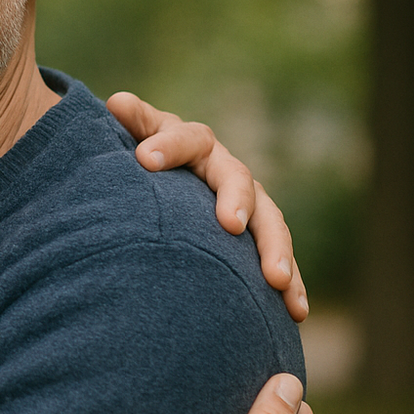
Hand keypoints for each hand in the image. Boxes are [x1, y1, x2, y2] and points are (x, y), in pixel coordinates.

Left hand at [107, 92, 308, 321]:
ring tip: (276, 280)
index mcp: (194, 143)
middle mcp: (227, 169)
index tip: (144, 160)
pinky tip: (295, 311)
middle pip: (239, 181)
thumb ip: (131, 124)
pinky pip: (279, 259)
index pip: (186, 139)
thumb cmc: (144, 157)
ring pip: (269, 223)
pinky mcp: (258, 238)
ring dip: (276, 250)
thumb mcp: (136, 137)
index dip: (167, 146)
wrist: (166, 178)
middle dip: (237, 202)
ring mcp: (249, 204)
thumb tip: (118, 102)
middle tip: (230, 225)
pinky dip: (291, 284)